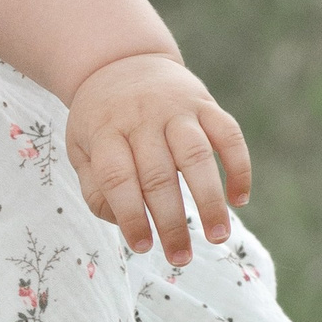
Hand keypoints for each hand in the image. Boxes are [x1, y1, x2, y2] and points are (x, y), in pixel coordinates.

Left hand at [66, 52, 252, 266]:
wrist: (120, 62)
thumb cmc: (101, 119)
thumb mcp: (81, 147)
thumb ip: (95, 186)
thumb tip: (122, 222)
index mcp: (104, 130)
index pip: (117, 177)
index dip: (130, 214)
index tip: (142, 247)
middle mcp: (140, 117)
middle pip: (158, 174)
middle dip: (171, 221)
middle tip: (181, 258)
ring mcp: (175, 108)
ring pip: (196, 155)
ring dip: (209, 199)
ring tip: (217, 237)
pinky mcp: (204, 103)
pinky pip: (229, 134)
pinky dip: (239, 167)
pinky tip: (239, 200)